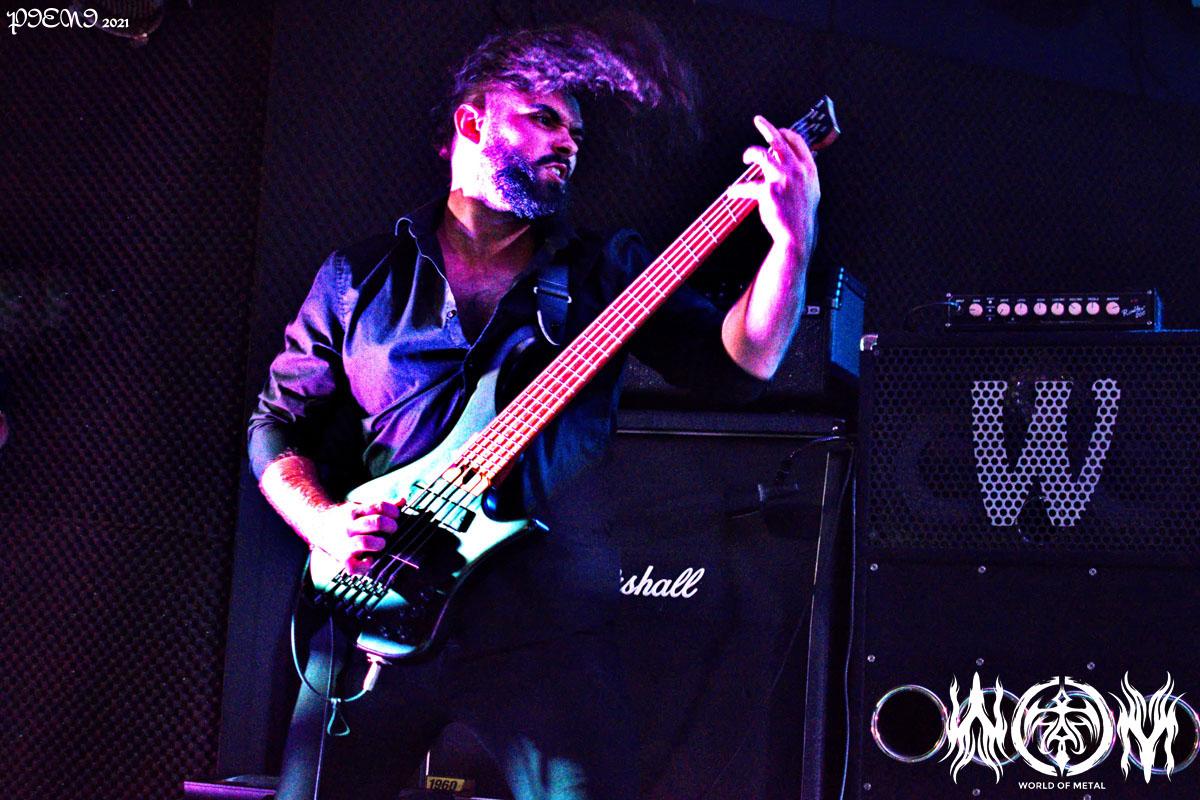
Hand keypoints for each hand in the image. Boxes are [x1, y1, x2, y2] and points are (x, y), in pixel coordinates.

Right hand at [306, 499, 402, 575]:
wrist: (317, 525)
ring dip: (380, 543)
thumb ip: (381, 507)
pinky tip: (371, 560)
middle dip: (391, 526)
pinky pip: (354, 566)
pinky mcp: (342, 559)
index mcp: (354, 511)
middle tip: (393, 529)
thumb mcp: (360, 507)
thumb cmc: (347, 518)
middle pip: (376, 522)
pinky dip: (365, 565)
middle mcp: (349, 526)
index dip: (392, 510)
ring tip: (382, 543)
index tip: (396, 515)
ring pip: (366, 543)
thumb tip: (403, 501)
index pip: (379, 507)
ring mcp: (345, 543)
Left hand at [726, 115, 819, 252]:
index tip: (778, 131)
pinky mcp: (767, 191)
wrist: (797, 234)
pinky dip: (737, 190)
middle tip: (758, 119)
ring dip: (750, 153)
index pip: (797, 142)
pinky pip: (747, 186)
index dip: (786, 134)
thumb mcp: (811, 189)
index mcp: (809, 169)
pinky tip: (731, 192)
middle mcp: (796, 170)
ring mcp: (781, 179)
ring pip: (761, 154)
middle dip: (766, 127)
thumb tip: (796, 161)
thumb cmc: (802, 214)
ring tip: (745, 158)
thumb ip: (804, 173)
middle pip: (779, 140)